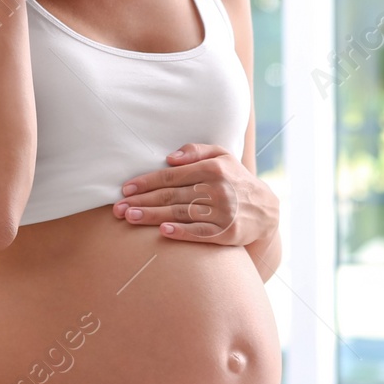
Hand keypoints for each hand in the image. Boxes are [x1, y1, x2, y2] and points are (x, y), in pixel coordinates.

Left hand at [112, 143, 278, 245]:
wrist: (265, 210)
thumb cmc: (235, 180)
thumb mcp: (223, 156)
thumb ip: (197, 150)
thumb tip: (170, 157)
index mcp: (213, 168)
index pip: (171, 175)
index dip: (146, 182)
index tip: (125, 189)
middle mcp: (218, 188)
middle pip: (172, 195)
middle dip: (142, 201)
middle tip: (118, 208)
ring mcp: (223, 212)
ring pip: (180, 213)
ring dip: (153, 216)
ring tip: (130, 218)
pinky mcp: (227, 232)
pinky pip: (200, 232)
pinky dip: (181, 231)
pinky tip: (163, 231)